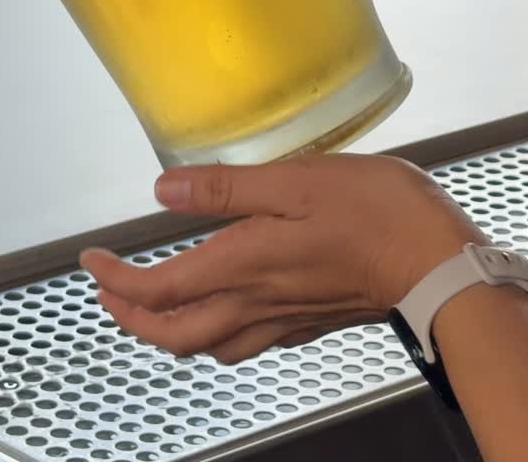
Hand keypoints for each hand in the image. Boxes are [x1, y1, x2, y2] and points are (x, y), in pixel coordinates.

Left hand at [81, 155, 483, 363]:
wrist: (436, 264)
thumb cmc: (375, 213)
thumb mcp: (295, 180)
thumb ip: (225, 188)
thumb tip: (163, 190)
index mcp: (243, 264)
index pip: (159, 289)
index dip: (115, 280)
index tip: (91, 261)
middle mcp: (255, 302)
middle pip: (172, 334)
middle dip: (130, 317)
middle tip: (108, 292)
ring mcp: (282, 320)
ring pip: (205, 348)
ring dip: (166, 331)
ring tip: (151, 305)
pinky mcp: (307, 323)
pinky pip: (243, 345)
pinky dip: (212, 335)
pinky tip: (221, 312)